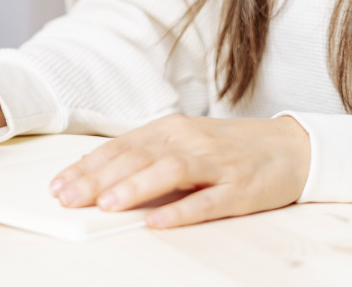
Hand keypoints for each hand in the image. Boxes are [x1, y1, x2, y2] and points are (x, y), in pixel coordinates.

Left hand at [49, 115, 310, 227]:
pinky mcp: (241, 188)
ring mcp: (216, 164)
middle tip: (69, 197)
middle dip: (98, 179)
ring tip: (106, 204)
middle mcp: (189, 140)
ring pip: (169, 172)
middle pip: (137, 158)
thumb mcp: (182, 143)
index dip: (87, 166)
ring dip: (135, 188)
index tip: (58, 184)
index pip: (120, 147)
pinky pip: (209, 201)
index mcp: (170, 129)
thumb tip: (96, 176)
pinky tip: (158, 222)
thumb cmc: (227, 148)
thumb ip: (144, 158)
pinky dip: (182, 211)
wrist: (293, 146)